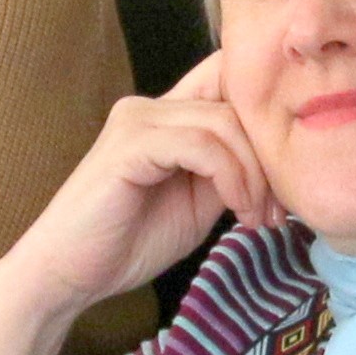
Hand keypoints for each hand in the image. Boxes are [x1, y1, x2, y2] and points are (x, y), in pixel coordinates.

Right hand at [0, 57, 280, 321]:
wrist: (68, 274)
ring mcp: (137, 120)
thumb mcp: (198, 202)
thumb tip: (277, 164)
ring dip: (254, 174)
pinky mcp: (130, 145)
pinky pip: (200, 145)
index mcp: (167, 116)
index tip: (287, 179)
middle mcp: (151, 106)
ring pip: (224, 122)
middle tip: (278, 211)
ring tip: (256, 218)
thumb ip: (228, 172)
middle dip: (269, 155)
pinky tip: (236, 211)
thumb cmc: (128, 243)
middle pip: (236, 99)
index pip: (228, 80)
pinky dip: (230, 177)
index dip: (267, 114)